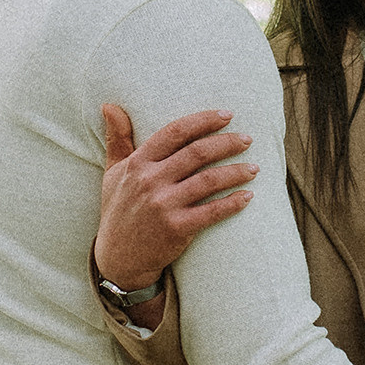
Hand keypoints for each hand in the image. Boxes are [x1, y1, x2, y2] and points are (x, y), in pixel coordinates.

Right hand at [94, 102, 257, 296]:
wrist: (118, 259)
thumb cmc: (118, 211)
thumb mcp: (112, 173)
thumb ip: (117, 138)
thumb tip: (109, 104)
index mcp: (137, 164)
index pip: (175, 133)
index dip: (203, 121)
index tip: (226, 115)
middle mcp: (150, 182)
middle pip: (197, 153)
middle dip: (227, 142)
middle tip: (247, 138)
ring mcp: (164, 206)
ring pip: (209, 180)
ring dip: (236, 171)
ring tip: (254, 167)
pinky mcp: (177, 229)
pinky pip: (212, 212)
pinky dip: (232, 203)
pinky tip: (248, 196)